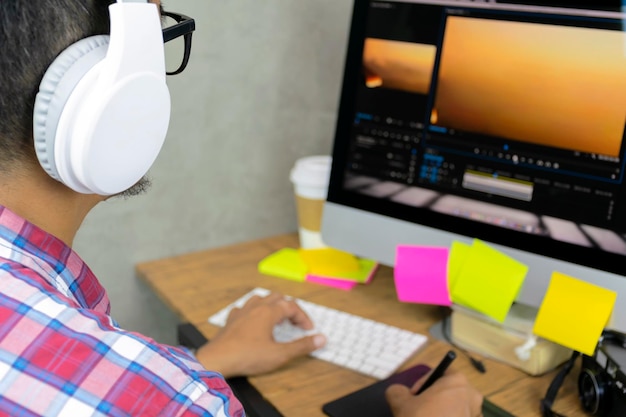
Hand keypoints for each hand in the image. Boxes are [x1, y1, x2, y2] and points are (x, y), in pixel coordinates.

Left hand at [195, 291, 325, 377]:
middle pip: (277, 298)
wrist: (218, 360)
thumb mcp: (280, 354)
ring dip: (272, 306)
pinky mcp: (230, 320)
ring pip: (260, 299)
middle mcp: (255, 307)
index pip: (292, 307)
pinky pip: (244, 308)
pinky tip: (253, 321)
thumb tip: (321, 339)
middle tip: (295, 323)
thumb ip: (302, 346)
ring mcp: (241, 312)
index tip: (309, 330)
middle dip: (289, 308)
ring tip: (277, 318)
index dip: (303, 317)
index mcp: (269, 312)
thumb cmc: (248, 356)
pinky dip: (253, 311)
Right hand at [385, 369, 482, 416]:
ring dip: (443, 412)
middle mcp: (472, 396)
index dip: (424, 382)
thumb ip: (397, 391)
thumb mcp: (400, 403)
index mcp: (457, 381)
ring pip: (456, 408)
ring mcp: (476, 416)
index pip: (440, 372)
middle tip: (419, 408)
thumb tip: (398, 391)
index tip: (414, 396)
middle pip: (450, 390)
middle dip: (434, 398)